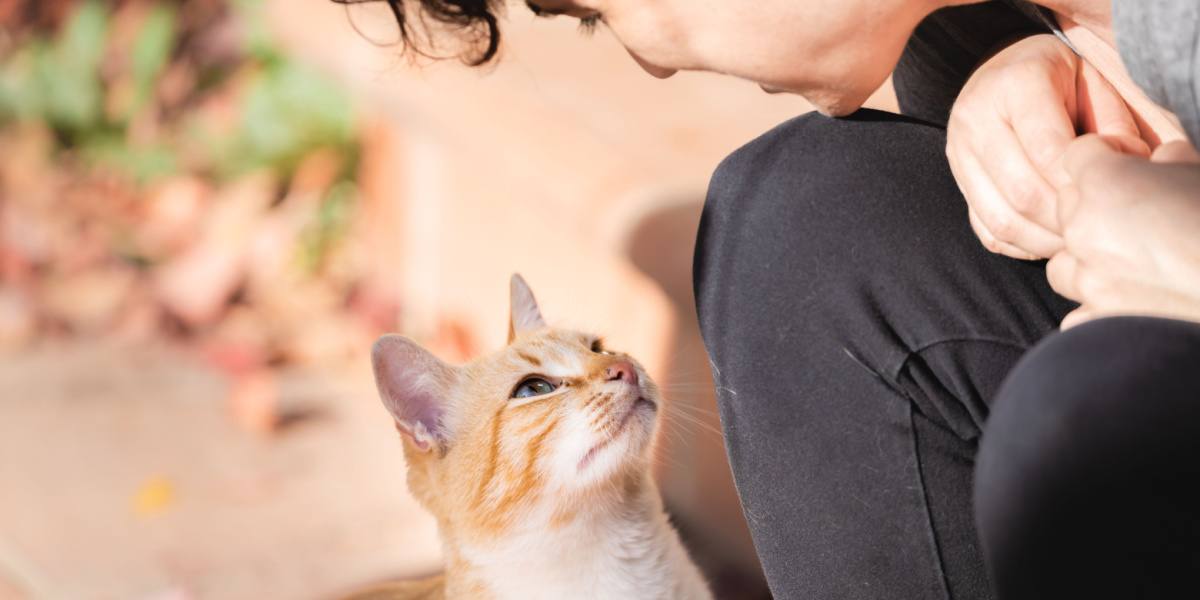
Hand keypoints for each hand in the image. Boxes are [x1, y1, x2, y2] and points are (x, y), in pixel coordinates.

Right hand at [946, 34, 1147, 259]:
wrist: (1008, 70)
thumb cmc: (1063, 79)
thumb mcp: (1096, 83)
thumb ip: (1114, 124)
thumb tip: (1125, 168)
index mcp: (1015, 83)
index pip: (1047, 150)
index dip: (1080, 181)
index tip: (1108, 193)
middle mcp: (976, 118)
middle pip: (1022, 191)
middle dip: (1065, 218)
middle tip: (1097, 225)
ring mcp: (959, 153)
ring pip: (1001, 219)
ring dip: (1044, 239)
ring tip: (1076, 237)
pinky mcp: (958, 181)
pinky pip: (987, 230)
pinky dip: (1022, 245)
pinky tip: (1050, 237)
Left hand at [1047, 135, 1199, 327]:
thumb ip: (1173, 161)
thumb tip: (1161, 161)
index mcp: (1107, 183)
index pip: (1077, 154)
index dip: (1104, 156)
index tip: (1128, 165)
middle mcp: (1084, 230)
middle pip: (1066, 207)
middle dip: (1095, 206)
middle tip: (1139, 216)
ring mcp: (1087, 279)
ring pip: (1063, 262)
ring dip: (1088, 259)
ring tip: (1130, 263)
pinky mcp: (1096, 321)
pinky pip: (1080, 311)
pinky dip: (1098, 307)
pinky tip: (1131, 304)